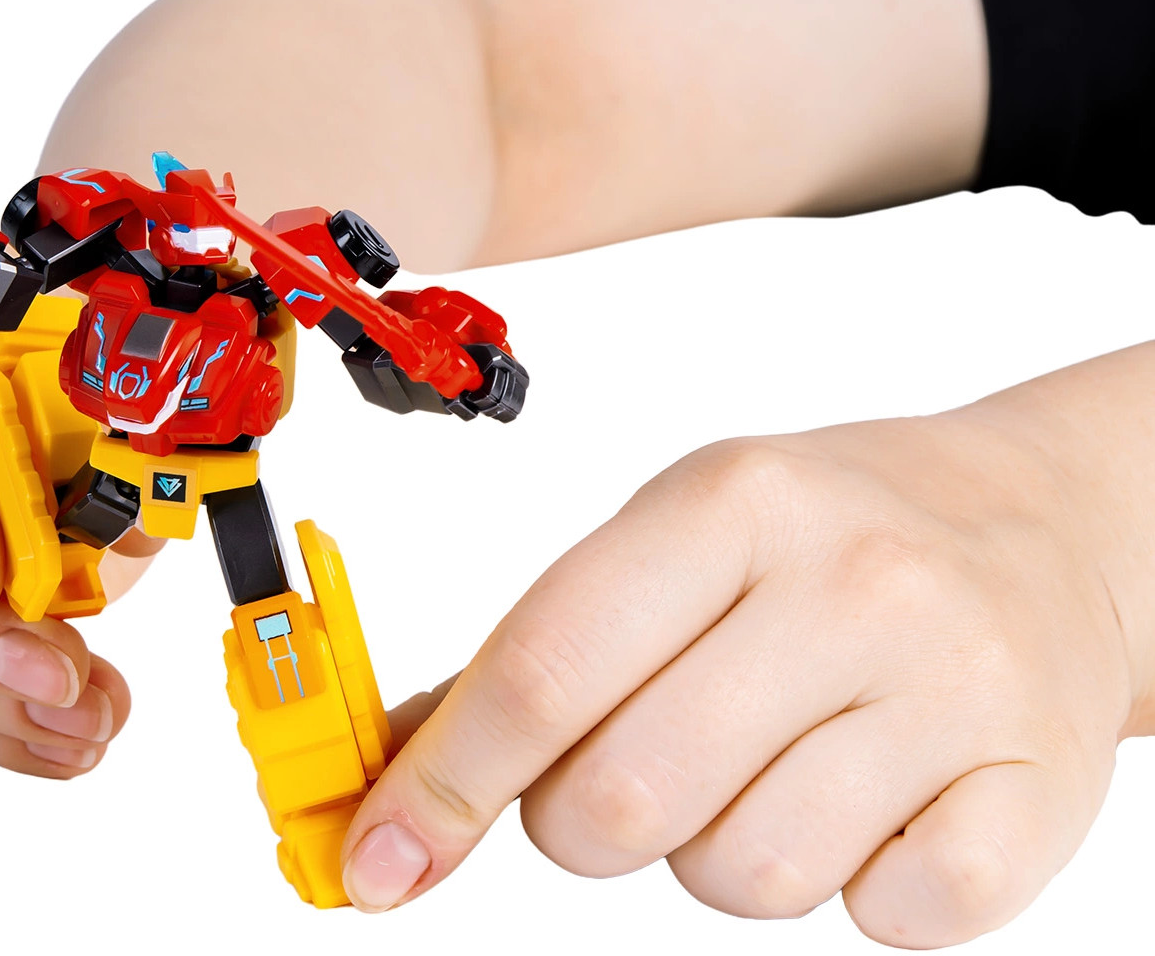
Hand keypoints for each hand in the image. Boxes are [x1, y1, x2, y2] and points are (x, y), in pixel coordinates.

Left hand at [339, 345, 1154, 946]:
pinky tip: (868, 797)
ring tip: (761, 765)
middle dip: (577, 823)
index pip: (550, 665)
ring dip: (713, 853)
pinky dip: (848, 888)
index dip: (446, 781)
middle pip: (624, 799)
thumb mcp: (676, 535)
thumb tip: (406, 761)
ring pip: (744, 877)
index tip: (380, 860)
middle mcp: (848, 584)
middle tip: (617, 776)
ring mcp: (951, 689)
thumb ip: (545, 643)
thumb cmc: (822, 531)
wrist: (1036, 525)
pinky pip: (884, 922)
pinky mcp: (1032, 792)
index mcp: (732, 503)